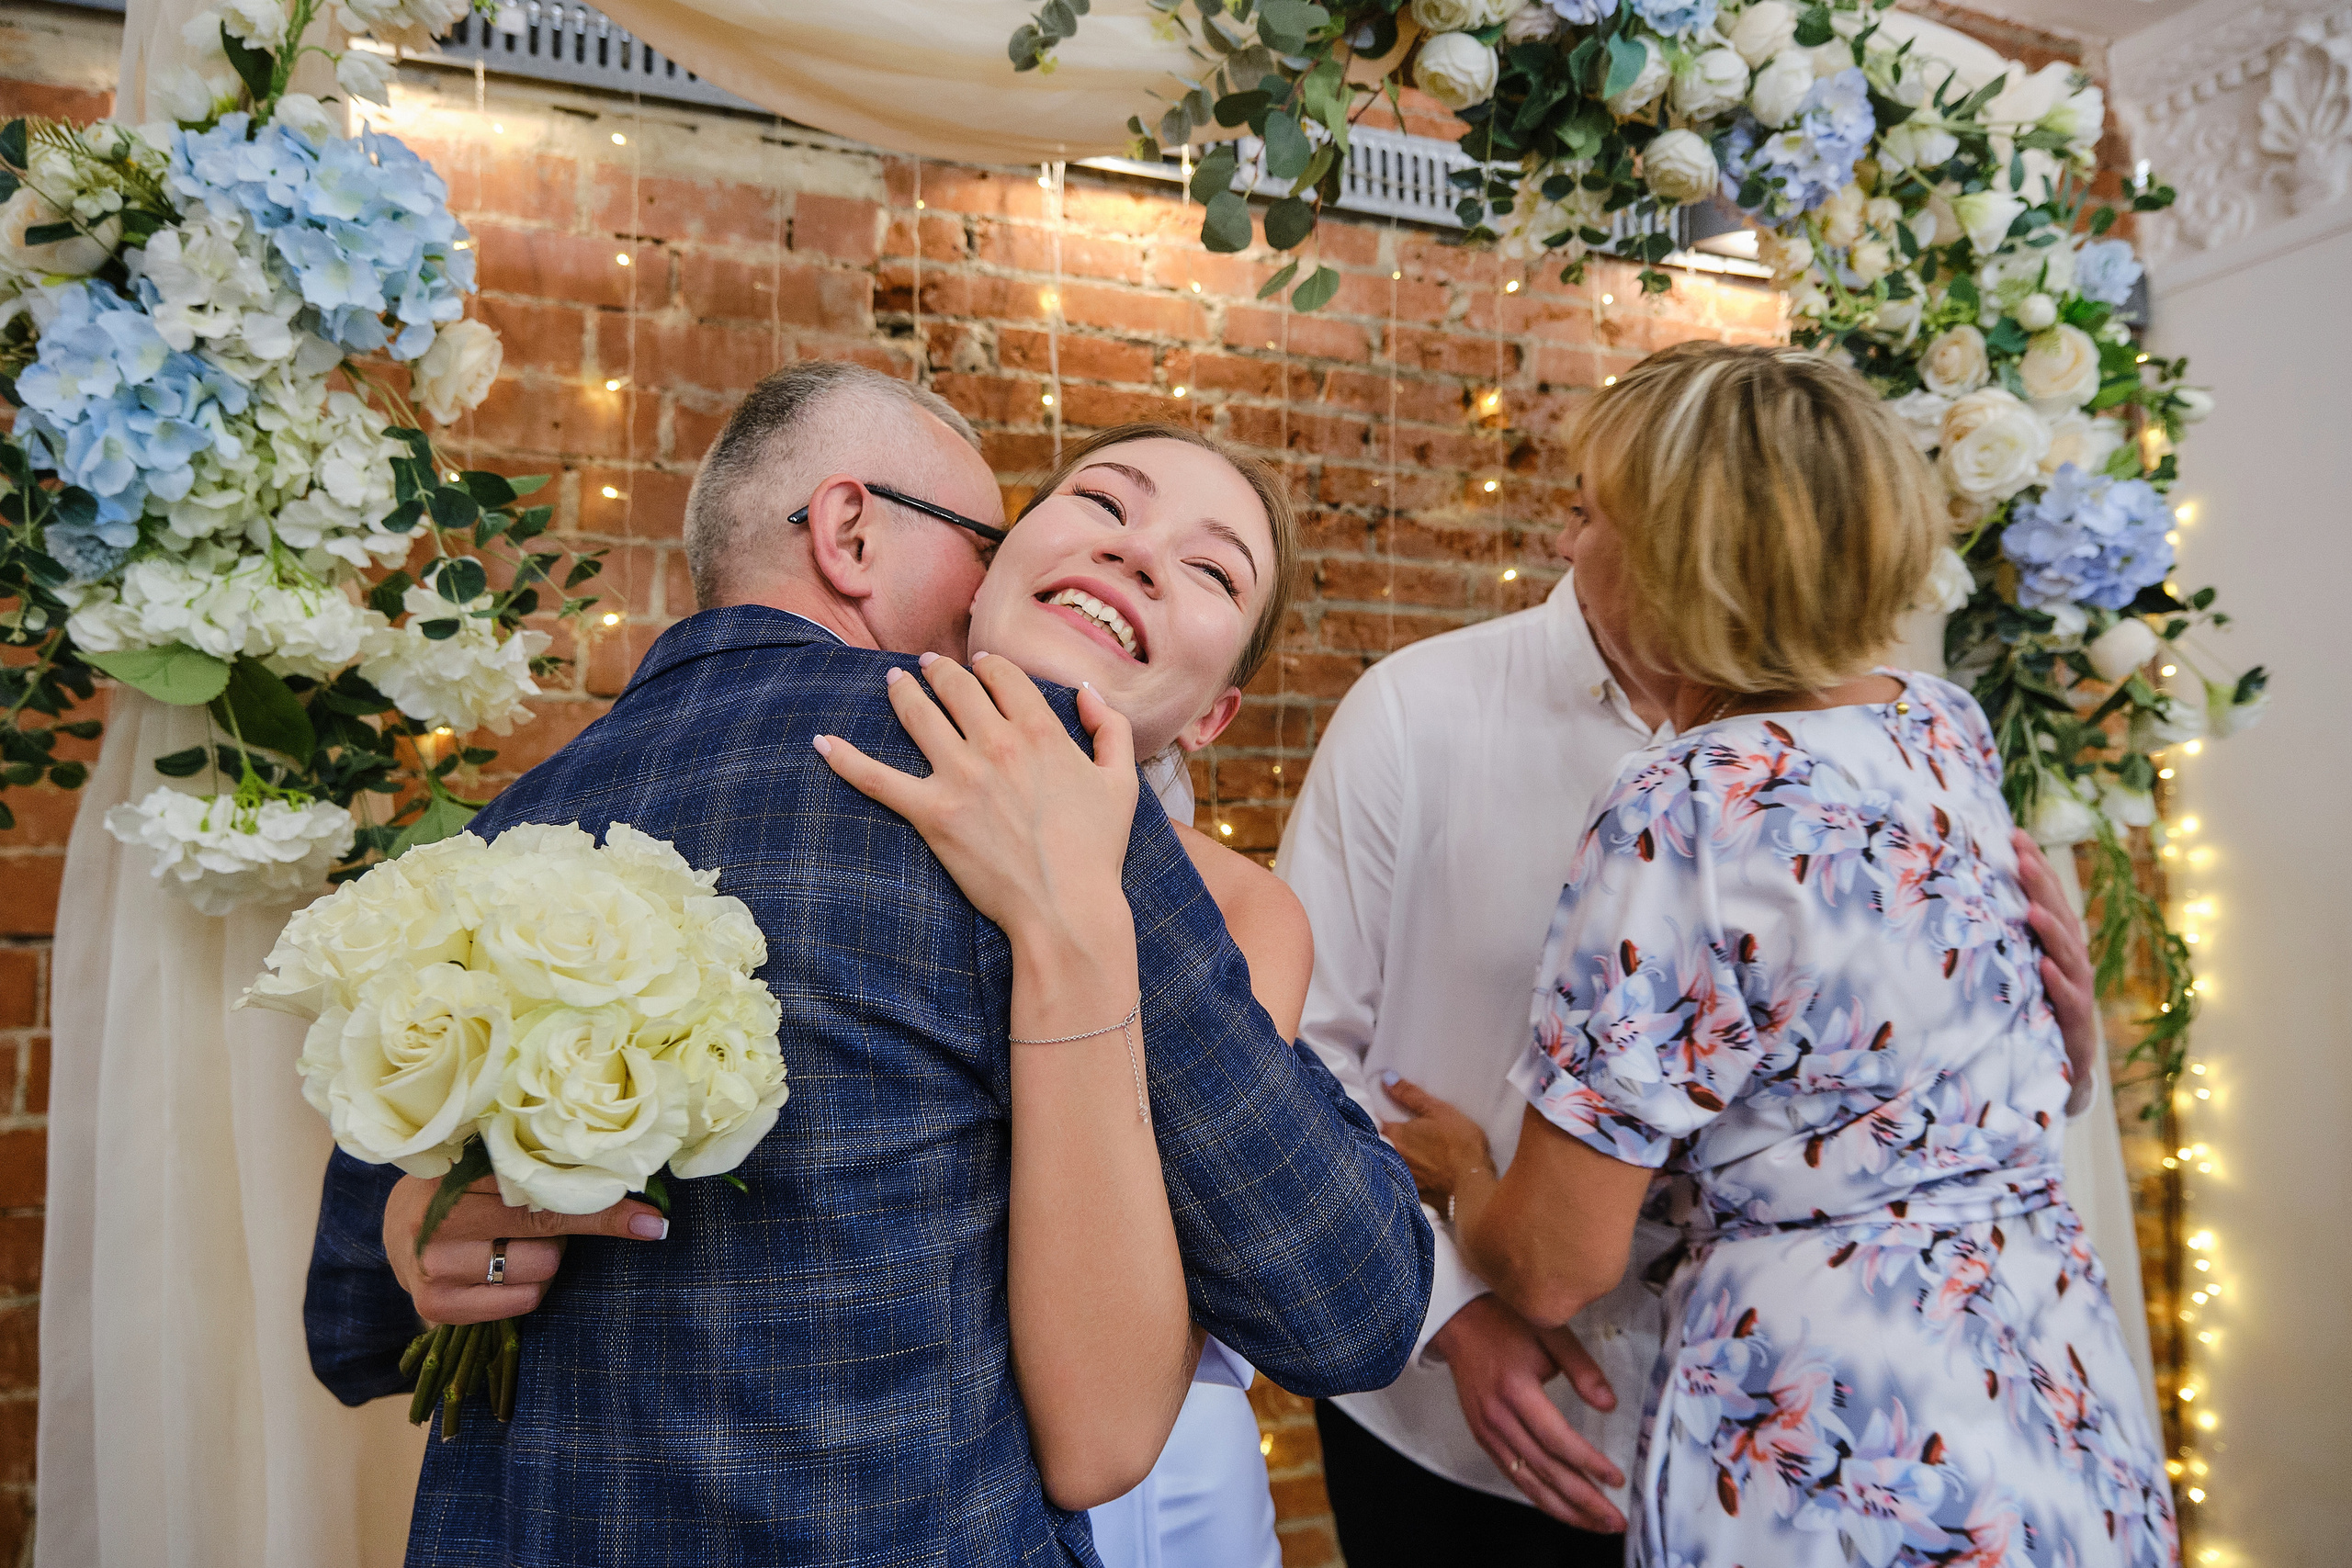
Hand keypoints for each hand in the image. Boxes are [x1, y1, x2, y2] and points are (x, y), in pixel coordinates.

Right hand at [384, 1174, 667, 1325]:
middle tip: (532, 1222)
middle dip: (558, 1232)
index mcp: (460, 1172)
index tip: (652, 1222)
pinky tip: (502, 1273)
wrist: (397, 1222)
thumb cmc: (465, 1186)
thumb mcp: (496, 1166)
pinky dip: (526, 1291)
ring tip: (512, 1244)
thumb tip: (633, 1189)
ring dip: (543, 1261)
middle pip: (548, 1234)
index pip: (545, 1192)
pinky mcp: (433, 1304)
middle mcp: (440, 1219)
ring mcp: (432, 1264)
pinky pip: (519, 1303)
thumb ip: (547, 1171)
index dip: (601, 1205)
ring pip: (539, 1272)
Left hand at [815, 652, 1137, 940]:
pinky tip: (822, 743)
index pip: (1003, 678)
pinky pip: (877, 780)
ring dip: (902, 693)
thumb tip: (1085, 694)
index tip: (978, 666)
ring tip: (894, 682)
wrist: (1066, 907)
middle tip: (928, 666)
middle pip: (957, 688)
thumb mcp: (1121, 782)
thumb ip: (1109, 727)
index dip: (988, 667)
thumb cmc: (1097, 850)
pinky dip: (846, 759)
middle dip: (940, 671)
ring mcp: (960, 777)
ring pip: (918, 716)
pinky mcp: (931, 813)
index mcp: (1041, 732)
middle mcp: (997, 744)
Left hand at [1377, 1073, 1493, 1208]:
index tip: (1384, 1116)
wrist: (1474, 1182)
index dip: (1378, 1118)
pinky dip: (1406, 1179)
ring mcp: (1402, 1179)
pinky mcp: (1414, 1195)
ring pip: (1390, 1165)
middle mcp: (1393, 1158)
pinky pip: (1403, 1185)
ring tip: (1411, 1156)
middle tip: (1400, 1137)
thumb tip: (1387, 1078)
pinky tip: (1420, 1176)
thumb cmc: (1459, 1142)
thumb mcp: (1437, 1110)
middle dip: (1384, 1140)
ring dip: (1393, 1159)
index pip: (1374, 1123)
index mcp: (1396, 1136)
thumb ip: (1410, 1094)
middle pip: (1380, 1146)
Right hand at [1429, 1294, 1626, 1532]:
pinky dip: (1538, 1496)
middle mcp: (1498, 1418)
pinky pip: (1512, 1474)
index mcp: (1516, 1390)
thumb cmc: (1503, 1321)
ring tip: (1594, 1523)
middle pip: (1545, 1470)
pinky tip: (1561, 1507)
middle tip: (1614, 1519)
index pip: (1558, 1440)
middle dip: (1583, 1500)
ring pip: (1527, 1482)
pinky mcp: (1482, 1436)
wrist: (1457, 1321)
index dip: (1589, 1463)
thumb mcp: (1548, 1330)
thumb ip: (1582, 1368)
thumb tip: (1609, 1404)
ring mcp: (1487, 1431)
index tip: (1616, 1479)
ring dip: (1563, 1508)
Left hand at [2013, 830, 2098, 1112]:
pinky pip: (2068, 1000)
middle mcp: (2070, 961)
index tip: (2013, 834)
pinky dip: (2057, 982)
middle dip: (2041, 884)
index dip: (2034, 866)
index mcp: (2057, 944)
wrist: (2061, 1069)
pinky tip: (2043, 966)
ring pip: (2068, 954)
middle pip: (2058, 915)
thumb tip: (1961, 895)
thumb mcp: (2017, 968)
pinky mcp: (2075, 1024)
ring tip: (2030, 907)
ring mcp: (2076, 991)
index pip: (2046, 897)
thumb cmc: (2035, 1009)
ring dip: (2050, 928)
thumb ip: (2001, 936)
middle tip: (2020, 854)